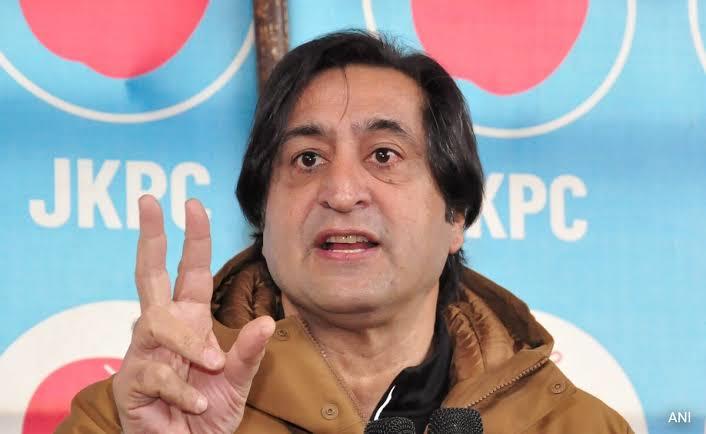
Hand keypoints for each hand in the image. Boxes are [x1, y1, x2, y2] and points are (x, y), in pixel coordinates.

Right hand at [112, 195, 274, 433]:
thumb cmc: (207, 411)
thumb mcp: (237, 382)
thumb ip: (248, 354)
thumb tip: (265, 322)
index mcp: (190, 321)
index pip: (190, 271)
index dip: (193, 238)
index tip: (192, 203)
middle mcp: (164, 329)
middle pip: (149, 274)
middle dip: (150, 236)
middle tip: (148, 200)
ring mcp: (143, 353)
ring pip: (155, 324)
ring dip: (187, 344)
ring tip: (212, 366)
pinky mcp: (131, 382)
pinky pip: (155, 373)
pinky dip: (181, 388)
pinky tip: (195, 401)